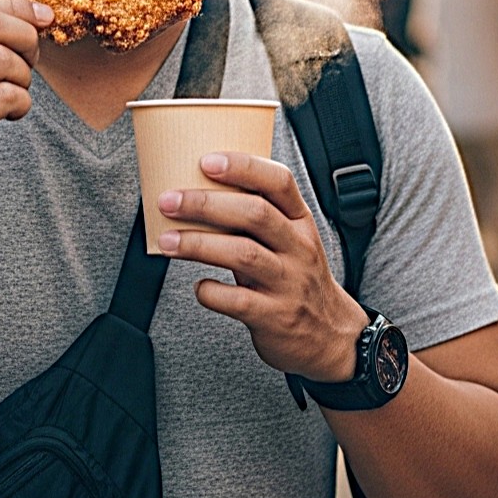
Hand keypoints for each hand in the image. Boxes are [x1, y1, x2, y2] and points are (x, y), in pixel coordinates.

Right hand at [0, 0, 49, 227]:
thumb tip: (24, 14)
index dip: (15, 7)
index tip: (43, 17)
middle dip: (25, 36)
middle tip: (31, 60)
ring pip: (1, 60)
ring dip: (24, 75)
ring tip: (16, 94)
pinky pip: (6, 97)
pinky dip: (22, 103)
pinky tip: (12, 115)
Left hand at [157, 151, 371, 382]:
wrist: (330, 335)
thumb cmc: (297, 279)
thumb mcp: (290, 241)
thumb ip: (257, 219)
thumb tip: (198, 193)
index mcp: (300, 222)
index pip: (279, 182)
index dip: (243, 167)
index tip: (207, 161)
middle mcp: (298, 248)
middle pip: (255, 214)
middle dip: (206, 204)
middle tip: (169, 201)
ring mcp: (288, 283)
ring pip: (243, 254)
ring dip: (198, 244)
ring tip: (167, 241)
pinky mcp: (275, 316)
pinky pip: (238, 301)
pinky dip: (211, 292)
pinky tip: (199, 287)